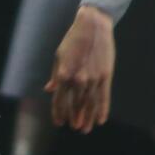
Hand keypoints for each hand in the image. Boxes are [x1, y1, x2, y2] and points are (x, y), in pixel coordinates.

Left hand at [45, 5, 114, 133]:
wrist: (93, 26)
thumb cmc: (73, 40)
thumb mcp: (59, 56)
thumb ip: (55, 76)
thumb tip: (50, 90)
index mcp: (63, 75)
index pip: (60, 100)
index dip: (59, 113)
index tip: (59, 122)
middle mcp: (77, 80)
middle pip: (75, 106)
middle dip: (74, 119)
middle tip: (75, 128)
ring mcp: (92, 79)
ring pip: (89, 105)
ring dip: (87, 118)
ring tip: (86, 128)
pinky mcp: (105, 76)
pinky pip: (103, 98)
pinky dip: (102, 110)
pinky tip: (100, 120)